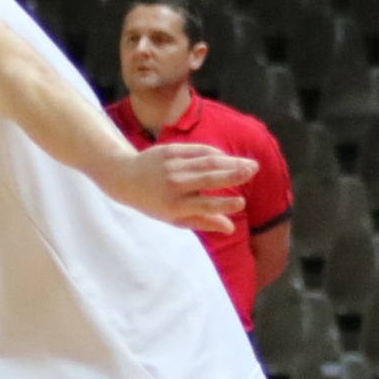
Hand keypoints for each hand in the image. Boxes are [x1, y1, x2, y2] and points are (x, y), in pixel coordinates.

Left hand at [94, 142, 253, 233]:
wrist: (125, 177)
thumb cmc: (154, 203)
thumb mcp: (174, 218)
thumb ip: (202, 222)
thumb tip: (230, 228)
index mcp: (175, 206)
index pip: (203, 206)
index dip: (223, 205)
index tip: (241, 203)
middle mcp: (174, 185)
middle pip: (208, 179)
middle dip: (232, 175)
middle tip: (253, 171)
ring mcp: (172, 166)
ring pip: (206, 162)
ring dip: (231, 161)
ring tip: (251, 164)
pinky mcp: (171, 150)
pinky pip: (198, 150)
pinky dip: (216, 153)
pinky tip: (229, 157)